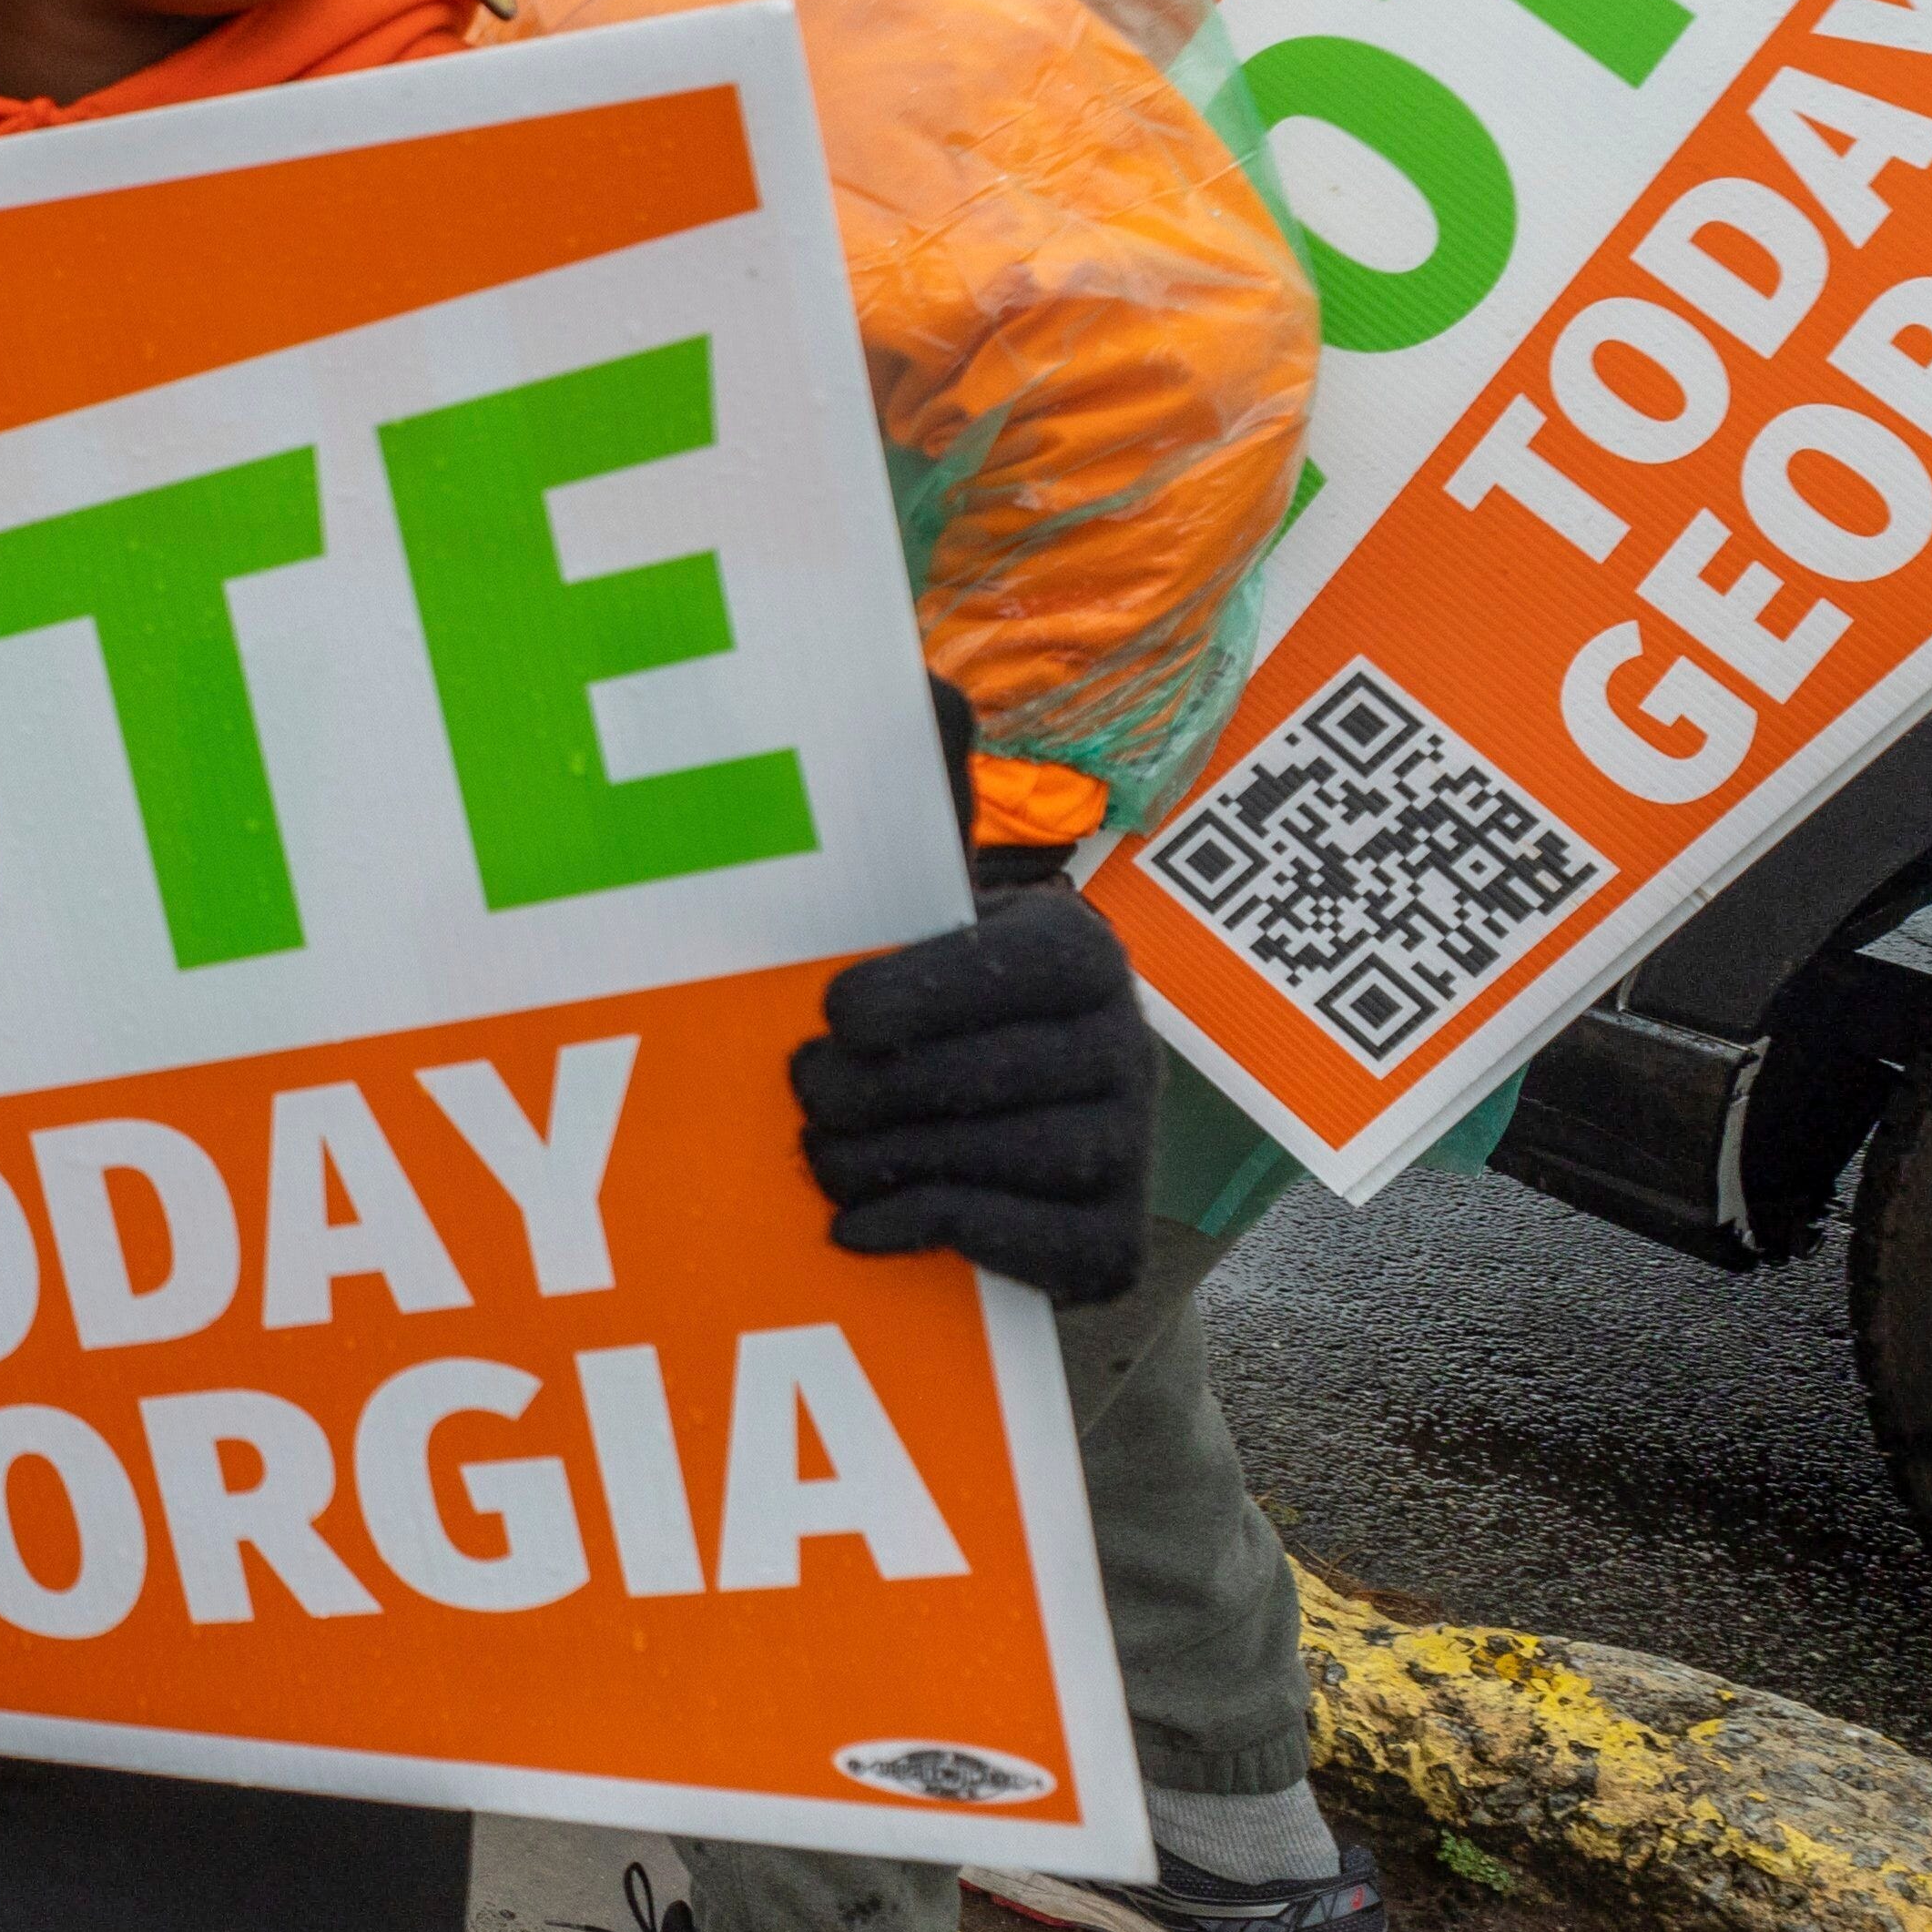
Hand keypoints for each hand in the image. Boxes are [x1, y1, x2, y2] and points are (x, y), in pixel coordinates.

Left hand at [786, 685, 1156, 1307]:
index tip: (831, 1011)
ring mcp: (1130, 1147)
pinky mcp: (1113, 1246)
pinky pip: (1021, 1244)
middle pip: (984, 1077)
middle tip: (800, 1090)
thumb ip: (914, 805)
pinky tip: (856, 1226)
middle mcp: (1127, 1043)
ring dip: (877, 1162)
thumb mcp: (917, 902)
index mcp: (1077, 947)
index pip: (1012, 967)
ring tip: (818, 1152)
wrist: (984, 1149)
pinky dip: (925, 1232)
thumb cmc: (927, 1006)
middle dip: (867, 1091)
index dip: (915, 995)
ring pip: (989, 1162)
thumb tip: (923, 685)